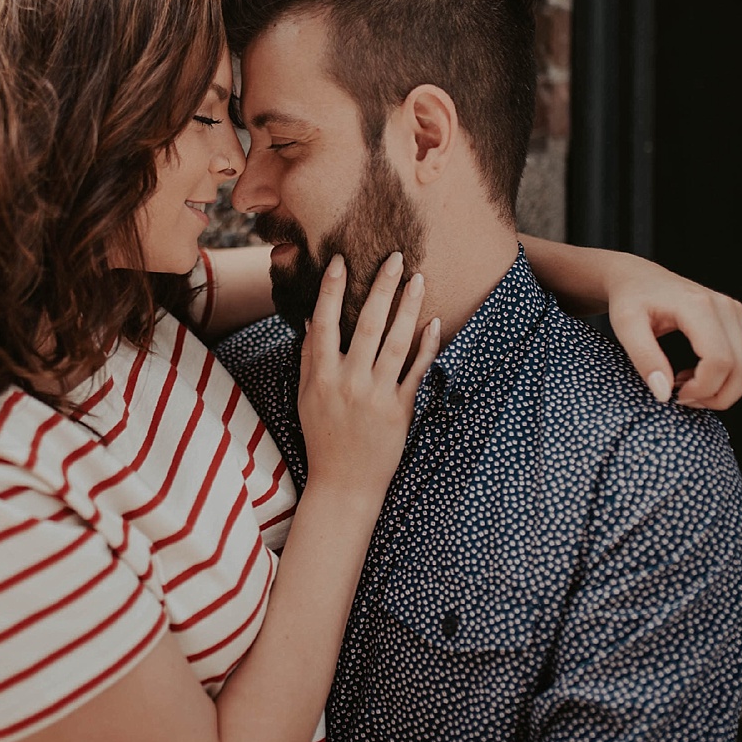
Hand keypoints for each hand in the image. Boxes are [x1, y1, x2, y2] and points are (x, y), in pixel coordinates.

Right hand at [296, 253, 442, 499]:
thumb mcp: (306, 397)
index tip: (340, 261)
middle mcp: (347, 382)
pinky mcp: (399, 410)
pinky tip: (435, 323)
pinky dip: (427, 347)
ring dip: (409, 308)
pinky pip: (416, 372)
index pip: (323, 323)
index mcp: (320, 376)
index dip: (331, 290)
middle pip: (365, 325)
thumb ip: (309, 358)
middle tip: (395, 257)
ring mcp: (375, 395)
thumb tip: (310, 320)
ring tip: (419, 280)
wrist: (344, 483)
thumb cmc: (323, 436)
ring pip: (395, 343)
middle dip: (381, 288)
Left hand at [602, 255, 741, 411]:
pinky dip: (726, 377)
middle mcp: (724, 307)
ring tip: (688, 386)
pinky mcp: (737, 319)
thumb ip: (645, 359)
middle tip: (685, 399)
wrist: (639, 277)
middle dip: (717, 396)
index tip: (677, 396)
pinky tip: (697, 373)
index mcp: (698, 306)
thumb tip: (663, 392)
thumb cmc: (632, 297)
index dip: (703, 388)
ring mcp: (734, 312)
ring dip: (723, 389)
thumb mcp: (626, 327)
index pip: (719, 360)